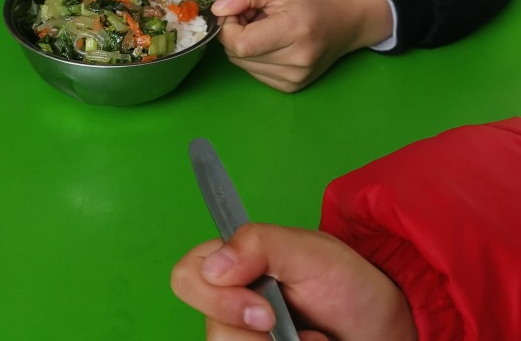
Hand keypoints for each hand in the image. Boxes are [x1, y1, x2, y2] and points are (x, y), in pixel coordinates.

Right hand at [171, 224, 415, 340]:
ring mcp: (246, 340)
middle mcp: (231, 309)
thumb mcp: (310, 251)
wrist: (386, 331)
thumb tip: (213, 265)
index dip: (216, 298)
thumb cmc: (349, 283)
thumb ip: (260, 243)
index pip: (187, 278)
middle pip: (212, 333)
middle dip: (253, 337)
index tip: (262, 310)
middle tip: (286, 327)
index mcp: (233, 268)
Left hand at [213, 0, 392, 91]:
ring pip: (242, 65)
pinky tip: (274, 42)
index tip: (239, 9)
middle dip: (236, 32)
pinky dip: (256, 56)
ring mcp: (295, 78)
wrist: (351, 19)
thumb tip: (218, 8)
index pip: (239, 43)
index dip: (228, 25)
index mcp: (295, 31)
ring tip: (268, 28)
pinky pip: (255, 72)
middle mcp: (296, 61)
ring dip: (245, 45)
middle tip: (256, 15)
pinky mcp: (292, 87)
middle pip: (237, 55)